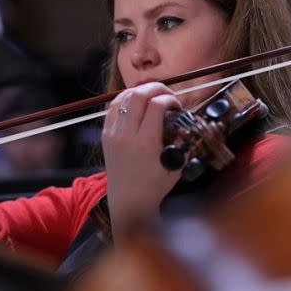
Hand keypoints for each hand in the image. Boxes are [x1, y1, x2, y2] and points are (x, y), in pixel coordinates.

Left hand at [102, 83, 182, 232]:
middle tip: (168, 94)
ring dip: (140, 91)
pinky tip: (137, 102)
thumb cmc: (154, 187)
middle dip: (156, 88)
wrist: (127, 202)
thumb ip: (181, 142)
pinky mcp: (105, 135)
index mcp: (145, 143)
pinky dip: (126, 99)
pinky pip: (113, 107)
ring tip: (153, 96)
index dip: (170, 99)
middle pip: (138, 95)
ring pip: (123, 97)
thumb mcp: (175, 166)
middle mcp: (126, 135)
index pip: (156, 105)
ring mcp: (112, 134)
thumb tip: (185, 122)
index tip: (177, 106)